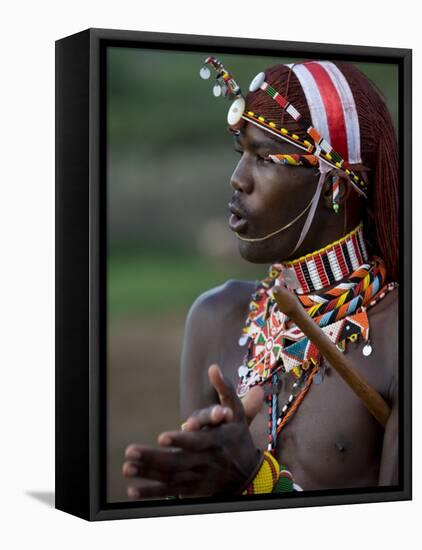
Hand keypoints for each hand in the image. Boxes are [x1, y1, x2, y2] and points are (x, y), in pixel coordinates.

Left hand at [122, 364, 264, 498]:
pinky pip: (170, 493)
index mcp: (216, 441)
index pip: (196, 442)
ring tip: (127, 467)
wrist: (248, 473)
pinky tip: (132, 491)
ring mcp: (198, 478)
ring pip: (170, 478)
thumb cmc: (238, 436)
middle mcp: (206, 462)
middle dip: (153, 458)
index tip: (162, 437)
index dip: (180, 440)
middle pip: (177, 462)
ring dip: (147, 474)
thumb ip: (225, 389)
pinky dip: (152, 494)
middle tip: (131, 452)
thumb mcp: (237, 412)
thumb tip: (213, 367)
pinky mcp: (192, 490)